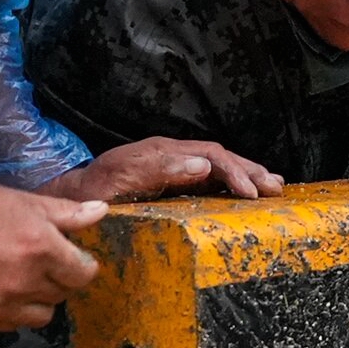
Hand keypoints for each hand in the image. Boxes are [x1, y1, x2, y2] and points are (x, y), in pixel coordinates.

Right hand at [0, 172, 108, 330]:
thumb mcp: (23, 201)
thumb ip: (67, 213)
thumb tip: (101, 212)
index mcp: (40, 248)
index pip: (84, 274)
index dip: (80, 264)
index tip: (70, 257)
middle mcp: (24, 282)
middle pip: (64, 293)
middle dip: (58, 277)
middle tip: (37, 258)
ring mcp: (1, 306)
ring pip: (42, 314)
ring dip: (38, 298)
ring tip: (18, 275)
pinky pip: (13, 324)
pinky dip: (12, 310)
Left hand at [36, 137, 283, 203]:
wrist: (73, 195)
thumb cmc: (95, 192)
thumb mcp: (120, 179)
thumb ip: (158, 170)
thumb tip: (203, 165)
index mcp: (163, 152)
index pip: (209, 156)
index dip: (233, 172)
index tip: (250, 193)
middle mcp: (172, 154)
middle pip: (220, 156)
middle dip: (250, 171)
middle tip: (274, 189)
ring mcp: (174, 165)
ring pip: (219, 164)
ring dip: (248, 174)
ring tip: (275, 186)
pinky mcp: (173, 178)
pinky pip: (210, 176)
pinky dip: (233, 181)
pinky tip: (249, 190)